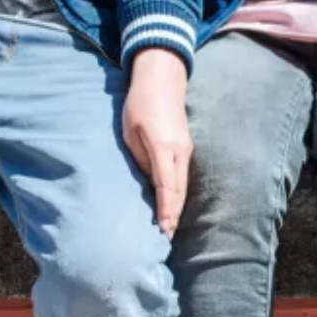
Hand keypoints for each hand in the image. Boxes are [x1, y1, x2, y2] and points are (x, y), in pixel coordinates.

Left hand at [123, 48, 192, 234]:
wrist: (163, 79)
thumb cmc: (140, 103)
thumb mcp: (130, 131)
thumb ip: (140, 158)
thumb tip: (148, 180)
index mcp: (164, 148)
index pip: (167, 187)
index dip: (166, 210)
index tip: (163, 230)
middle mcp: (180, 152)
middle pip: (179, 192)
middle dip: (173, 215)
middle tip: (166, 237)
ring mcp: (186, 150)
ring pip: (182, 186)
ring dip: (176, 207)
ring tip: (169, 227)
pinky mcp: (185, 148)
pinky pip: (182, 176)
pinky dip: (177, 194)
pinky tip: (172, 204)